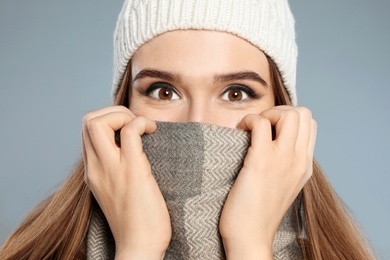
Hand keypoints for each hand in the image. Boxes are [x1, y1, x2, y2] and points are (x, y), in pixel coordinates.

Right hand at [82, 106, 170, 258]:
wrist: (139, 247)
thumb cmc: (135, 221)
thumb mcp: (116, 191)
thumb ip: (115, 170)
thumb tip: (129, 149)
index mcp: (93, 171)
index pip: (86, 131)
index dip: (107, 120)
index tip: (128, 128)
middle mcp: (96, 167)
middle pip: (88, 120)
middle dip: (113, 111)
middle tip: (133, 123)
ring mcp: (111, 168)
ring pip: (100, 121)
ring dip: (124, 114)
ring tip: (142, 127)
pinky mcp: (132, 171)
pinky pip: (130, 131)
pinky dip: (141, 123)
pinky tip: (153, 132)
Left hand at [219, 106, 316, 258]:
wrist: (250, 237)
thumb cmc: (259, 212)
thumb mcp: (282, 186)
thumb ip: (285, 164)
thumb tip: (273, 144)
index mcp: (304, 165)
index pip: (310, 125)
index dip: (289, 118)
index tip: (270, 128)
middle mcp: (298, 160)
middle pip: (303, 113)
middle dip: (280, 110)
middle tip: (262, 124)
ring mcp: (282, 160)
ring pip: (289, 113)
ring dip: (267, 113)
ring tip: (252, 127)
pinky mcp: (261, 162)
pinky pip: (260, 123)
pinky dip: (249, 120)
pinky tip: (240, 131)